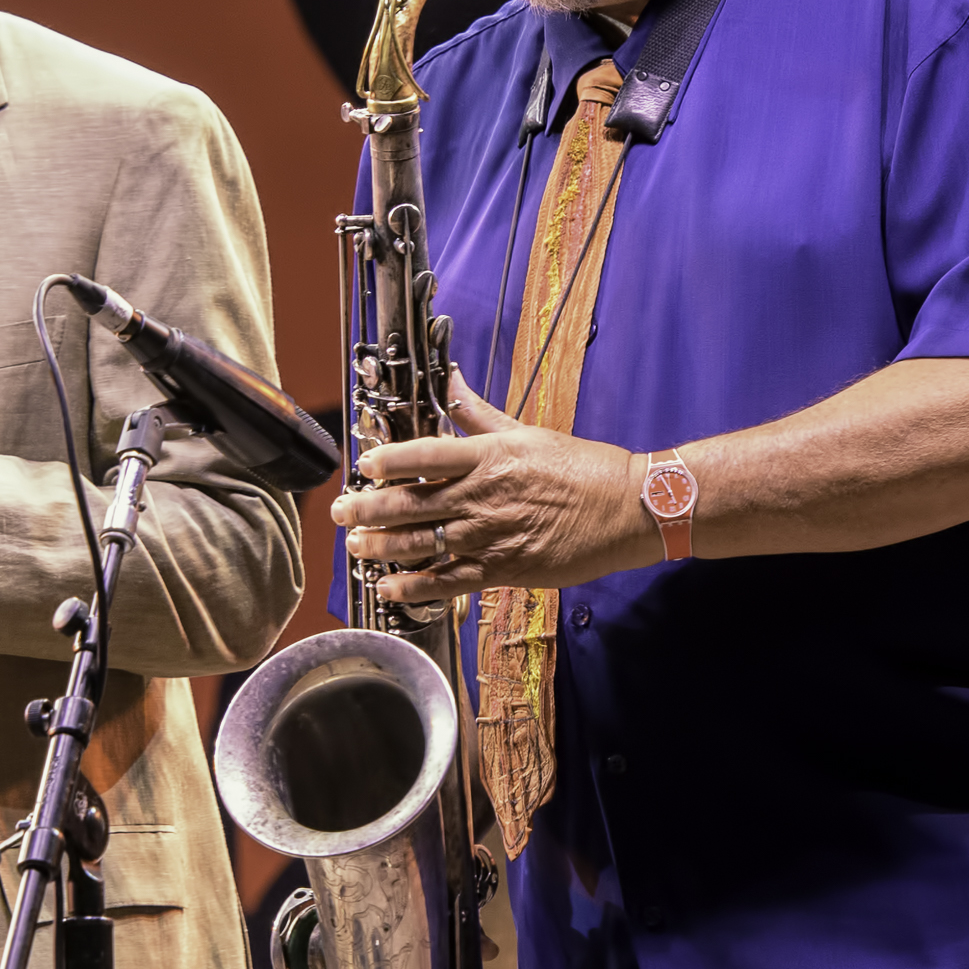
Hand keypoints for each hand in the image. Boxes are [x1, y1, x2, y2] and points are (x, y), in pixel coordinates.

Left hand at [333, 373, 656, 600]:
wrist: (629, 509)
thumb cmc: (582, 468)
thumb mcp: (526, 431)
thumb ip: (478, 414)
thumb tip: (450, 381)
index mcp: (489, 456)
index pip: (426, 454)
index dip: (389, 460)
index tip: (362, 464)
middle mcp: (484, 495)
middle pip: (413, 503)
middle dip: (368, 509)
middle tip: (340, 512)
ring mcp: (492, 535)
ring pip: (424, 543)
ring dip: (383, 547)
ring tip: (355, 547)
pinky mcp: (505, 569)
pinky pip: (451, 581)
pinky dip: (416, 587)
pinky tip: (391, 588)